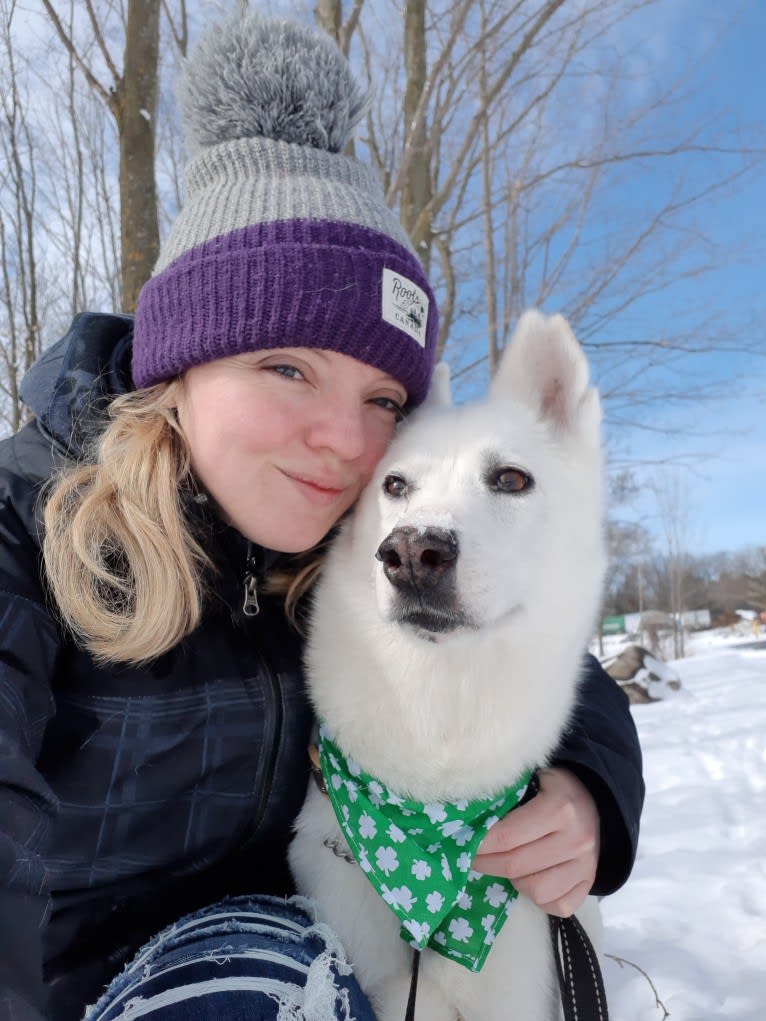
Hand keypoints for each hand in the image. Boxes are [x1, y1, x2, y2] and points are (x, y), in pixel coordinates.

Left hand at [473, 767, 599, 916]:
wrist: (595, 801)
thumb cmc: (552, 788)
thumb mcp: (530, 779)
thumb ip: (506, 797)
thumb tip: (467, 819)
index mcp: (560, 807)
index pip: (507, 837)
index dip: (479, 844)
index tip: (463, 843)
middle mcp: (577, 839)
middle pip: (516, 866)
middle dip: (486, 864)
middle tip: (472, 858)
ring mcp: (587, 865)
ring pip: (537, 891)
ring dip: (514, 881)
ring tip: (507, 865)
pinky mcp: (590, 884)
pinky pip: (557, 906)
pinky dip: (540, 898)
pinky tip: (531, 878)